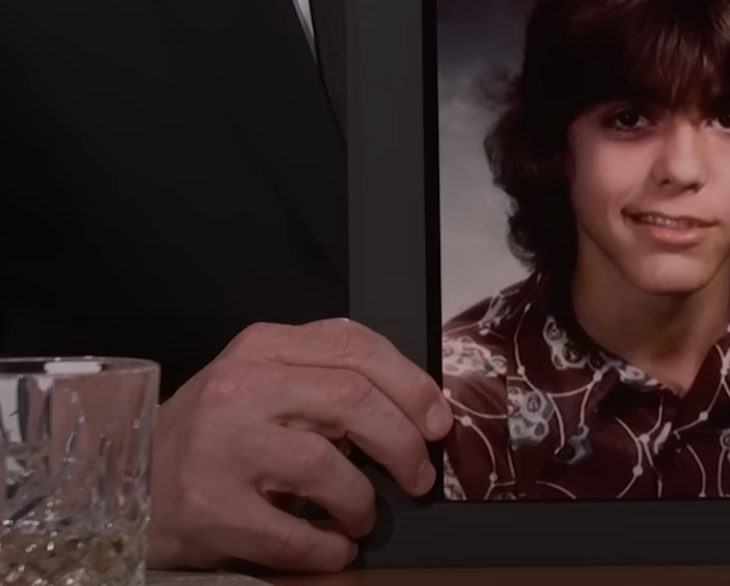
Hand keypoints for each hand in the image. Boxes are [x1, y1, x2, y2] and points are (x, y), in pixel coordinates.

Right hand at [146, 318, 451, 572]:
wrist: (127, 481)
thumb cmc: (216, 433)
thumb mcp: (264, 379)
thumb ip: (326, 376)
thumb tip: (417, 410)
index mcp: (263, 347)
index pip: (357, 347)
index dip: (412, 386)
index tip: (438, 421)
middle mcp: (241, 388)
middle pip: (352, 402)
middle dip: (403, 443)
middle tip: (418, 476)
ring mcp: (222, 448)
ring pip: (328, 468)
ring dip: (363, 503)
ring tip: (362, 516)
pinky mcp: (210, 509)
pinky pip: (293, 535)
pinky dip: (328, 548)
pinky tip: (333, 547)